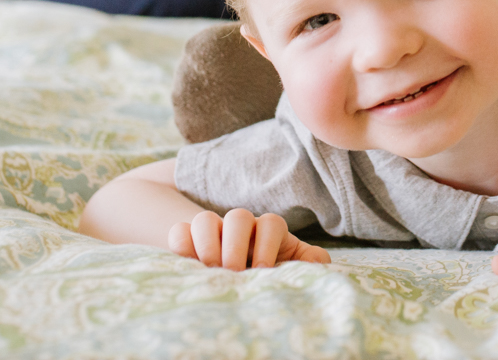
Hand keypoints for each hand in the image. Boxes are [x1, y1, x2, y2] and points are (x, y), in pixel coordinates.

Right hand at [169, 208, 330, 269]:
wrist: (242, 281)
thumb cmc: (272, 273)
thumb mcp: (291, 267)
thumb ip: (308, 263)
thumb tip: (318, 260)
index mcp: (269, 231)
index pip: (271, 222)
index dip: (267, 244)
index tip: (263, 269)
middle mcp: (241, 227)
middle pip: (237, 216)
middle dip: (235, 243)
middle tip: (233, 271)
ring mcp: (213, 233)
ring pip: (204, 219)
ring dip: (207, 243)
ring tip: (210, 270)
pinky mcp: (188, 243)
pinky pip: (179, 232)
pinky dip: (181, 244)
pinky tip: (188, 265)